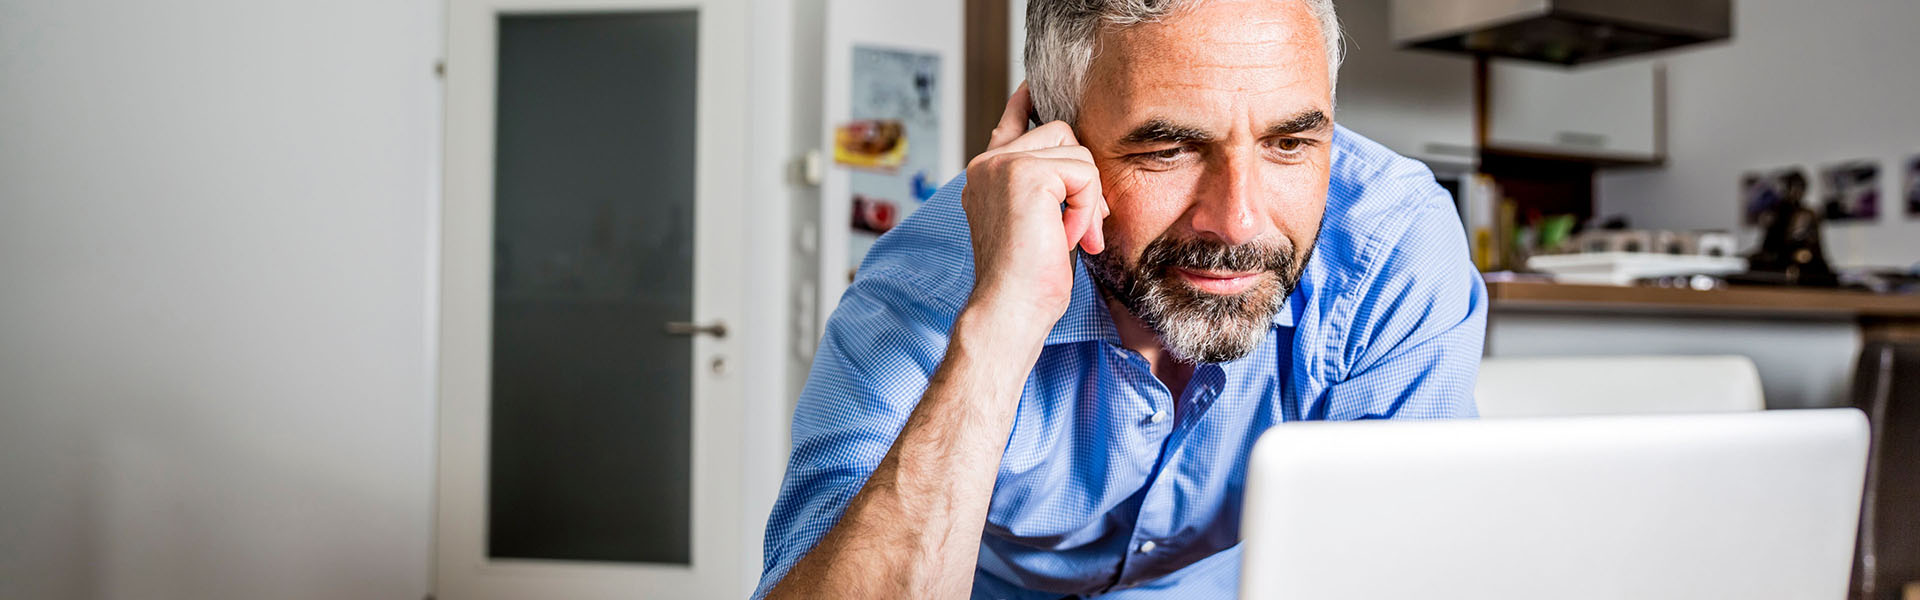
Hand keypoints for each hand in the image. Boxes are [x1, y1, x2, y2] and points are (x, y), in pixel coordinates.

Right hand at [960, 82, 1108, 334]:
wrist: (1010, 310)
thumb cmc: (1027, 282)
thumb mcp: (1039, 224)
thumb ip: (1047, 190)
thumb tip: (1080, 167)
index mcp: (986, 175)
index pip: (1009, 125)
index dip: (1025, 104)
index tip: (1032, 88)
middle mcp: (987, 164)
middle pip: (1062, 133)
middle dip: (1084, 180)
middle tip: (1083, 227)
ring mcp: (1003, 165)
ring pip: (1078, 153)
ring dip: (1088, 200)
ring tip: (1070, 238)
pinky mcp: (1025, 174)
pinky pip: (1084, 174)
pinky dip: (1087, 210)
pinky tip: (1069, 238)